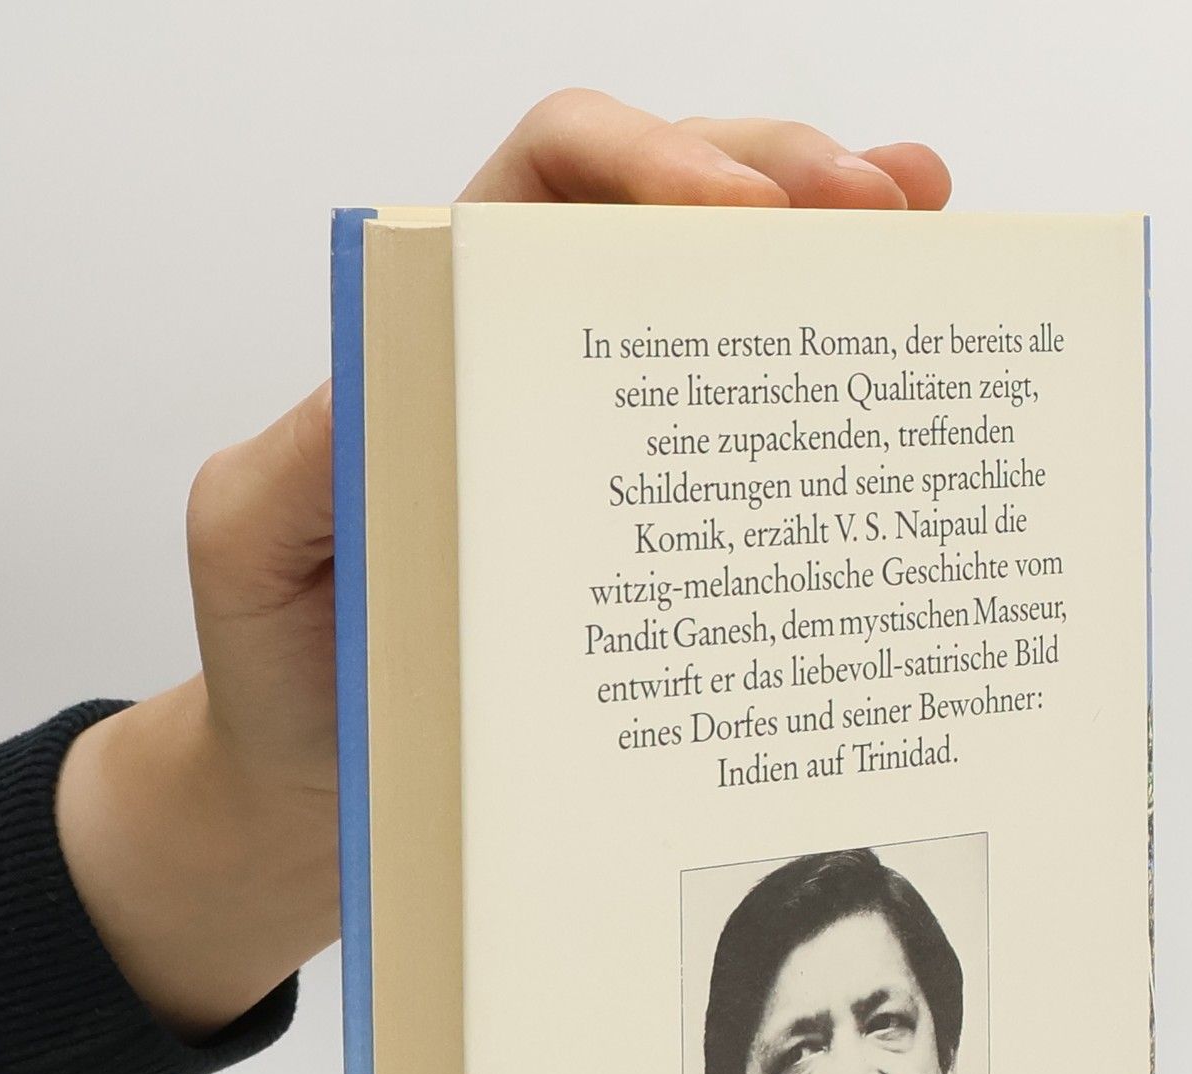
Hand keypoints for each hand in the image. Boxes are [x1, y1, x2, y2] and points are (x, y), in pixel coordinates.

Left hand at [56, 92, 950, 1038]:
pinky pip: (756, 464)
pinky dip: (835, 416)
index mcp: (443, 334)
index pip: (552, 182)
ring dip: (840, 270)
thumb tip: (410, 381)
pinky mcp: (661, 551)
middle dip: (791, 182)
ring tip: (936, 253)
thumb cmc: (278, 663)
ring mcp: (611, 454)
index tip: (737, 212)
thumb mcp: (255, 543)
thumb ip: (311, 451)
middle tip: (890, 209)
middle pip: (676, 216)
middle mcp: (541, 369)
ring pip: (735, 318)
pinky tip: (904, 399)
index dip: (648, 160)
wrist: (315, 795)